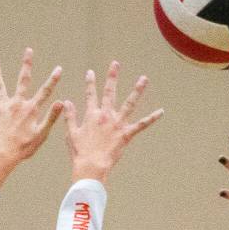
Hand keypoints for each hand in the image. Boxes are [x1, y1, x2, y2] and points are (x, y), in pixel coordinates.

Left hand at [0, 48, 62, 187]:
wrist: (3, 154)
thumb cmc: (24, 147)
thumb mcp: (42, 134)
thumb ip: (51, 117)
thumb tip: (61, 102)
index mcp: (30, 109)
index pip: (45, 92)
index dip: (53, 80)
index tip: (58, 68)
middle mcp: (16, 104)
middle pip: (23, 80)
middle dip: (27, 65)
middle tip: (28, 51)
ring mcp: (3, 108)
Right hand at [64, 62, 163, 184]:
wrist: (91, 166)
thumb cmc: (80, 152)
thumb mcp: (71, 133)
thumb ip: (70, 116)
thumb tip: (67, 102)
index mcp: (92, 115)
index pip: (90, 94)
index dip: (90, 82)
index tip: (90, 72)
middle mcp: (106, 115)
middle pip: (110, 92)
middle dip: (112, 77)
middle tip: (115, 64)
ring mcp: (117, 124)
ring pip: (129, 103)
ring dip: (137, 90)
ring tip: (144, 78)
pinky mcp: (126, 134)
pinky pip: (142, 124)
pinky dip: (152, 118)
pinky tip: (161, 111)